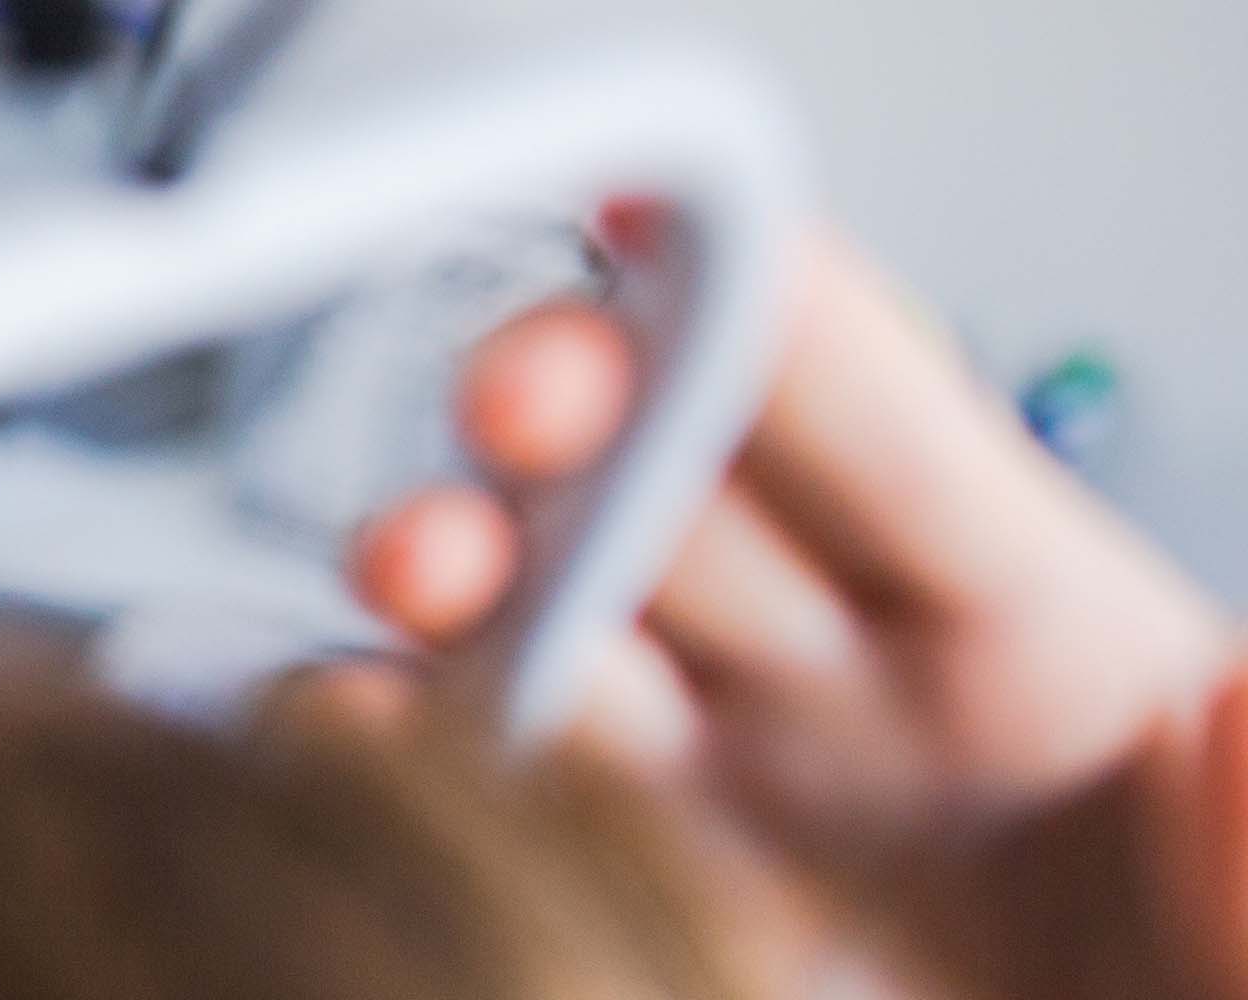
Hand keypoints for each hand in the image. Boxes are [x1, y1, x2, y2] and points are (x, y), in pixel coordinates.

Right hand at [337, 223, 1236, 995]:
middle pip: (681, 489)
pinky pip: (452, 799)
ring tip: (423, 565)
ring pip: (542, 624)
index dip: (779, 327)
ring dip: (457, 564)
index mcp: (1053, 666)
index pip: (899, 441)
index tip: (687, 251)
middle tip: (534, 400)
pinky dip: (368, 747)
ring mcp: (705, 811)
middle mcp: (849, 711)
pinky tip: (347, 735)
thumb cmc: (1172, 985)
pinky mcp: (590, 905)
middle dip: (580, 403)